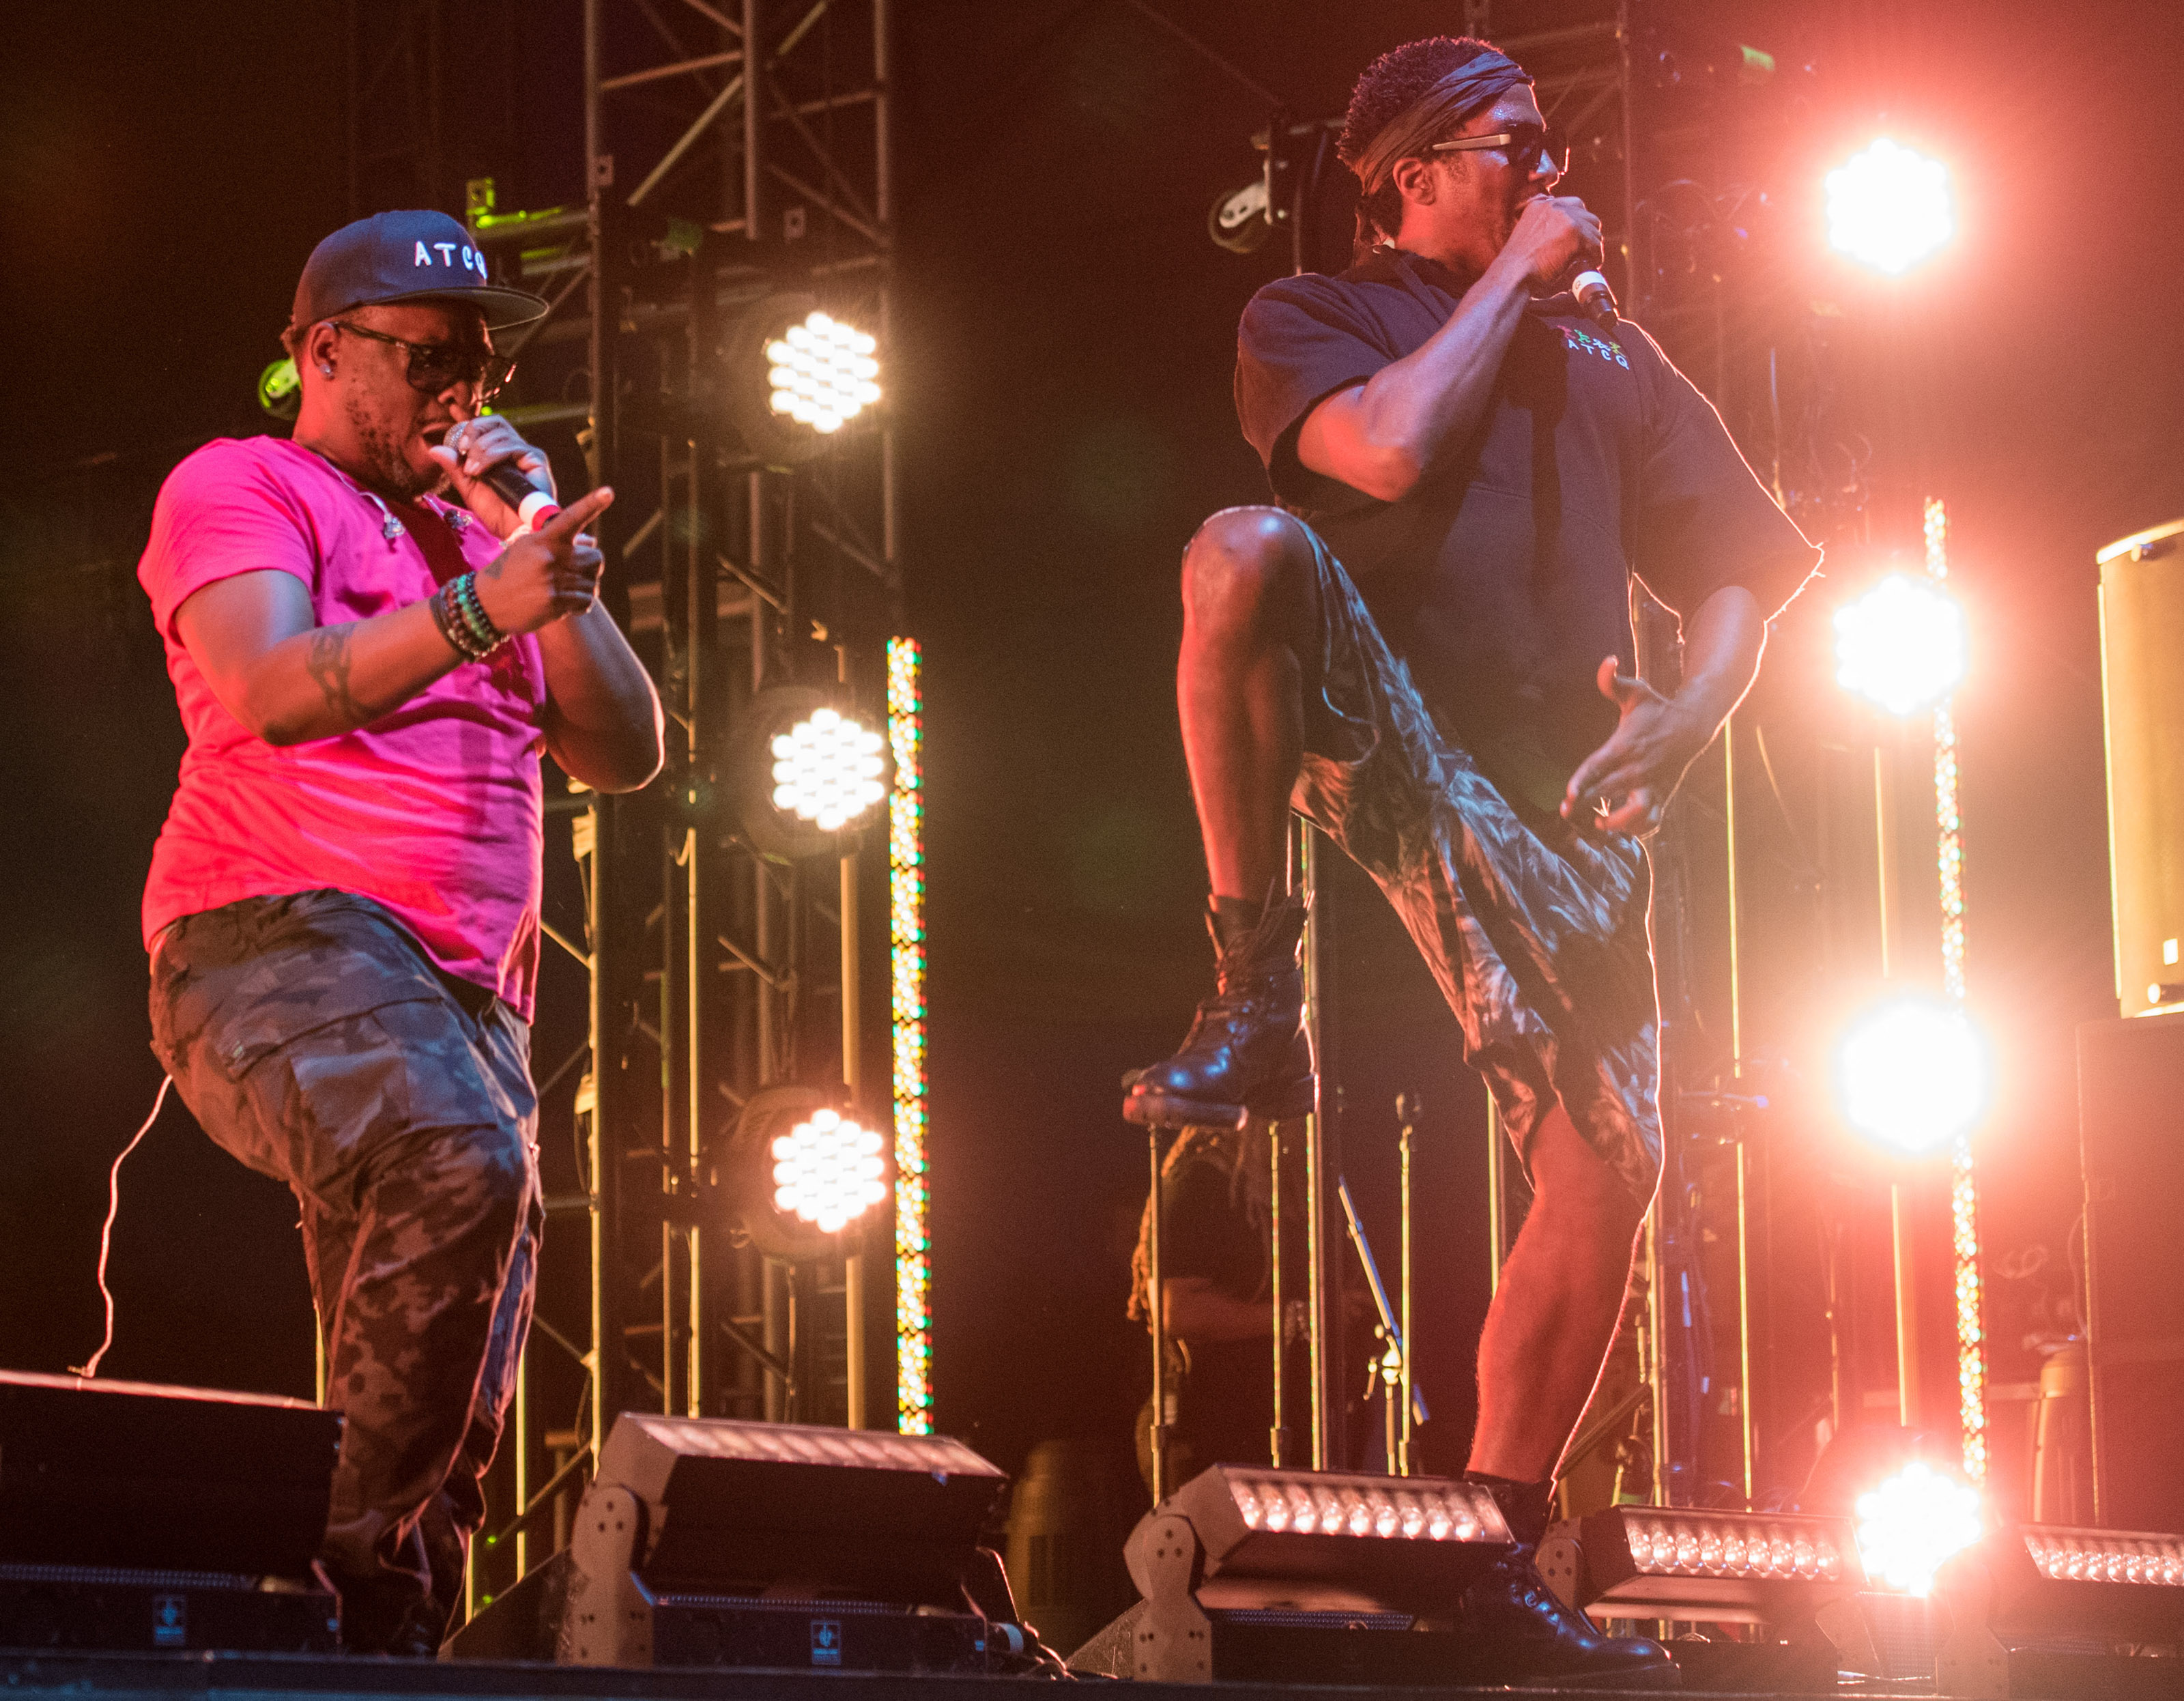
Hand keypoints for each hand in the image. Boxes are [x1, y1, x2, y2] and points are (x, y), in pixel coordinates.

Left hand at [427, 415, 556, 539]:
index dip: (471, 428)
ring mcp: (527, 453)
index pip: (487, 427)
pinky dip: (492, 454)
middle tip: (462, 449)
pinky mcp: (536, 459)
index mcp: (501, 454)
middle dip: (474, 430)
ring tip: (472, 470)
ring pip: (501, 433)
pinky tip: (481, 469)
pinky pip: (512, 446)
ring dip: (480, 449)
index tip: (456, 437)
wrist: (514, 531)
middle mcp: (516, 450)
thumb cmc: (497, 514)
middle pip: (496, 422)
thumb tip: (434, 449)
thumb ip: (455, 469)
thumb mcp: (469, 488)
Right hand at [470, 487, 613, 637]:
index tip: (608, 492)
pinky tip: (562, 603)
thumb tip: (592, 542)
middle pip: (596, 557)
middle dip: (590, 565)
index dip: (592, 504)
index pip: (571, 518)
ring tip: (562, 589)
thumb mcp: (528, 547)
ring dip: (583, 587)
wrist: (486, 603)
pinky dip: (579, 604)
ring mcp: (554, 580)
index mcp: (544, 539)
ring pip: (593, 582)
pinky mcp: (556, 602)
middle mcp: (550, 557)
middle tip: (574, 571)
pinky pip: (586, 601)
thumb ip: (558, 542)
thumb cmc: (510, 572)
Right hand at [1497, 194, 1603, 291]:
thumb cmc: (1518, 267)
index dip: (1578, 222)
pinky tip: (1590, 265)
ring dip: (1592, 245)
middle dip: (1588, 233)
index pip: (1571, 205)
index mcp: (1539, 206)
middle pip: (1586, 214)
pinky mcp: (1574, 232)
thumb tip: (1562, 240)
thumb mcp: (1527, 238)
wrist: (1513, 276)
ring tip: (1586, 259)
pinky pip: (1596, 244)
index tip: (1577, 238)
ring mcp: (1565, 218)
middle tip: (1585, 250)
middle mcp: (1553, 206)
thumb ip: (1543, 231)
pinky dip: (1596, 256)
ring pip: (1594, 229)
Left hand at [1561, 656, 1710, 836]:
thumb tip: (1607, 661)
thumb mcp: (1636, 692)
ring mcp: (1652, 784)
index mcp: (1625, 746)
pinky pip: (1653, 821)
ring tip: (1599, 822)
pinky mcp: (1662, 795)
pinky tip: (1620, 825)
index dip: (1583, 782)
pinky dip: (1639, 829)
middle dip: (1586, 804)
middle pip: (1609, 791)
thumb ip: (1612, 682)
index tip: (1568, 794)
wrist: (1692, 725)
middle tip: (1566, 812)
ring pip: (1637, 813)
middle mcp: (1638, 768)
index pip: (1599, 766)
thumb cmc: (1657, 709)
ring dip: (1617, 823)